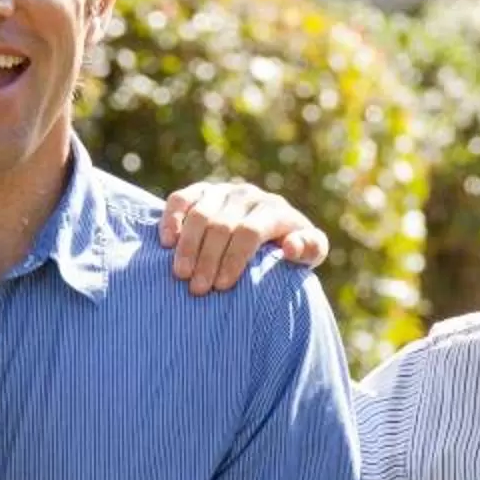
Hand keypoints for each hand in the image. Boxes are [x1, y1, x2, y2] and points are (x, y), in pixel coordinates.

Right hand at [159, 180, 328, 292]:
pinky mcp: (202, 190)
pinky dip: (171, 219)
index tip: (221, 286)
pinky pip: (181, 199)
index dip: (233, 259)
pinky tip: (167, 243)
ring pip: (199, 213)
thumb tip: (290, 246)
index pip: (249, 232)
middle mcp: (248, 195)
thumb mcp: (312, 253)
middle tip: (197, 289)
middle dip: (208, 259)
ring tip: (181, 274)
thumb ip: (309, 249)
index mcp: (276, 209)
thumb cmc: (292, 249)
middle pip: (221, 226)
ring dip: (187, 245)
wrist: (274, 230)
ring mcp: (223, 190)